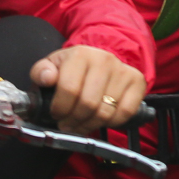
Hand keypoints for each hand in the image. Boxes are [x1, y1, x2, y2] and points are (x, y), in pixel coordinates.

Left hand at [30, 46, 146, 134]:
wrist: (99, 59)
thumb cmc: (73, 67)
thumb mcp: (52, 65)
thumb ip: (41, 71)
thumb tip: (47, 78)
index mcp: (80, 54)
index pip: (69, 89)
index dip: (60, 108)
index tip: (56, 114)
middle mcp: (105, 60)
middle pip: (88, 104)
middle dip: (73, 120)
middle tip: (67, 124)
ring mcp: (123, 71)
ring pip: (105, 112)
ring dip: (89, 125)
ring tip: (81, 124)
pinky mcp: (137, 82)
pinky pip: (125, 113)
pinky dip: (111, 123)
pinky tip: (100, 119)